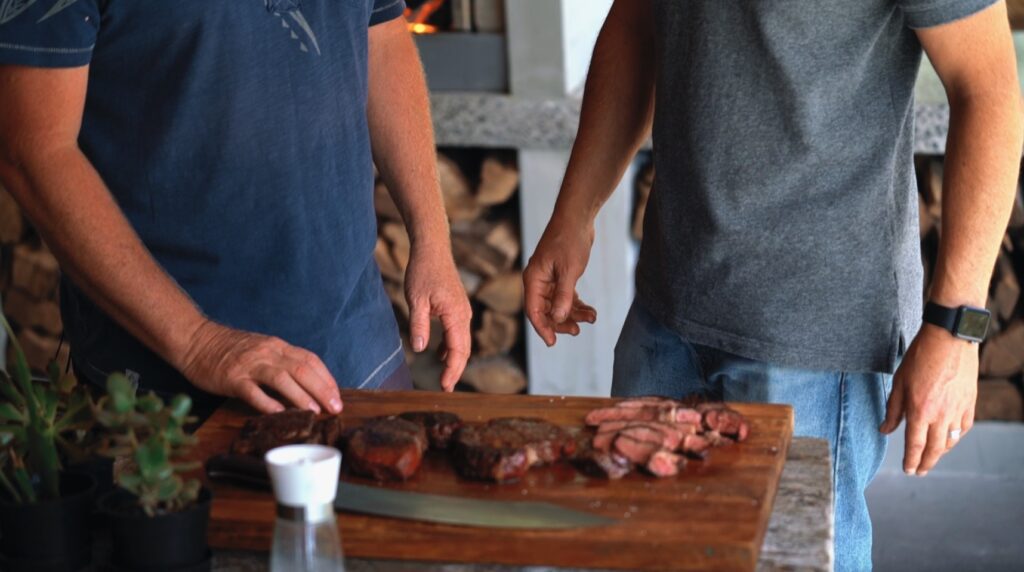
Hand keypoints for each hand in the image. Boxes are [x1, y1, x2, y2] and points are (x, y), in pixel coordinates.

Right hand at [178, 320, 341, 413]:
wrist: (196, 339)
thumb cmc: (230, 349)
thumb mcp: (261, 349)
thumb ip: (281, 363)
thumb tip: (305, 385)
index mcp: (277, 346)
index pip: (310, 360)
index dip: (326, 379)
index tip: (337, 396)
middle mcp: (268, 353)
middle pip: (302, 369)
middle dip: (322, 389)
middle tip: (335, 408)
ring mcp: (250, 365)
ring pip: (282, 378)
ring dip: (301, 396)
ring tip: (314, 411)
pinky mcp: (232, 378)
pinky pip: (253, 391)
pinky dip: (267, 402)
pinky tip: (279, 413)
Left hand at [405, 243, 472, 391]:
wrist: (432, 249)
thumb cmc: (423, 271)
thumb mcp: (415, 300)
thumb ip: (419, 325)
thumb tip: (421, 350)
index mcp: (456, 314)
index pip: (458, 350)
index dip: (452, 370)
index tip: (444, 386)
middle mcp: (464, 314)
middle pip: (464, 349)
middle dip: (456, 370)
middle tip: (446, 389)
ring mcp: (463, 311)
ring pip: (462, 341)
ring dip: (454, 360)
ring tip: (444, 377)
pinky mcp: (458, 308)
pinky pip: (457, 332)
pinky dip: (451, 346)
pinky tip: (438, 354)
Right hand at [524, 216, 597, 345]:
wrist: (577, 218)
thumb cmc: (569, 240)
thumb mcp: (569, 270)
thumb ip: (563, 296)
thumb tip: (557, 318)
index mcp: (533, 279)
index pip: (533, 310)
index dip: (543, 328)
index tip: (552, 342)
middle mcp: (538, 281)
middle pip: (545, 310)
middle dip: (561, 322)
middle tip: (577, 331)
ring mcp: (549, 279)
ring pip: (557, 305)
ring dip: (573, 314)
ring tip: (591, 318)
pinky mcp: (560, 276)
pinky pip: (566, 297)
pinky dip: (577, 304)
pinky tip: (590, 310)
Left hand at [879, 324, 977, 475]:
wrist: (948, 339)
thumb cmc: (919, 358)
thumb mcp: (898, 383)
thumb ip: (893, 409)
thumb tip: (885, 430)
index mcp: (919, 410)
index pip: (915, 445)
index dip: (911, 461)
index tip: (908, 470)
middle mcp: (940, 414)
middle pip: (934, 449)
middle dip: (926, 464)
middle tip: (919, 472)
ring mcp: (958, 410)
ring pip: (951, 441)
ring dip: (940, 452)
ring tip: (932, 457)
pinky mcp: (969, 403)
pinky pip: (964, 427)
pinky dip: (956, 437)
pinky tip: (949, 438)